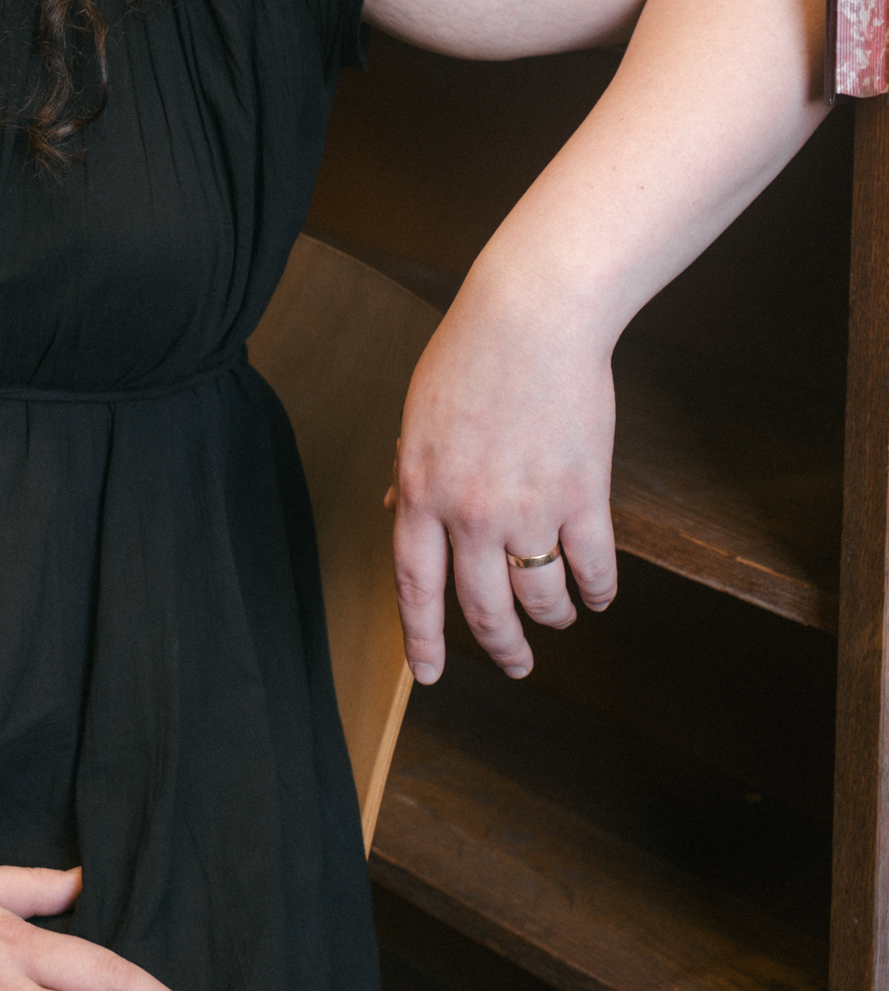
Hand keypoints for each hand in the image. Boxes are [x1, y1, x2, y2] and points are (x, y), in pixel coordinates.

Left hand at [386, 292, 618, 682]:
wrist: (532, 317)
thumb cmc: (470, 355)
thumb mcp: (418, 415)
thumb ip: (408, 471)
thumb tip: (390, 511)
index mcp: (419, 491)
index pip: (414, 585)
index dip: (422, 637)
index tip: (432, 673)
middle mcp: (468, 513)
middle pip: (482, 608)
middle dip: (500, 646)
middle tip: (516, 664)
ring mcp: (528, 508)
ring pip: (540, 598)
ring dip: (551, 619)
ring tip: (558, 620)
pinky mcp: (583, 496)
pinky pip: (594, 567)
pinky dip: (599, 590)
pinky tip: (599, 595)